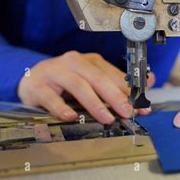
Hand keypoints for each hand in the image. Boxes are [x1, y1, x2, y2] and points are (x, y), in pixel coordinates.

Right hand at [18, 51, 154, 123]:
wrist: (30, 78)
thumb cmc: (65, 81)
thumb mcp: (92, 79)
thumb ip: (117, 82)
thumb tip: (149, 82)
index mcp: (90, 61)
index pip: (113, 75)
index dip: (129, 91)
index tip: (141, 106)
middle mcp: (74, 63)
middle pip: (98, 79)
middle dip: (116, 97)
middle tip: (128, 112)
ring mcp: (55, 73)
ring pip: (78, 86)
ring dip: (95, 104)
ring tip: (107, 118)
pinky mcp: (38, 86)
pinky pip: (51, 97)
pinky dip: (62, 108)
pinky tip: (71, 117)